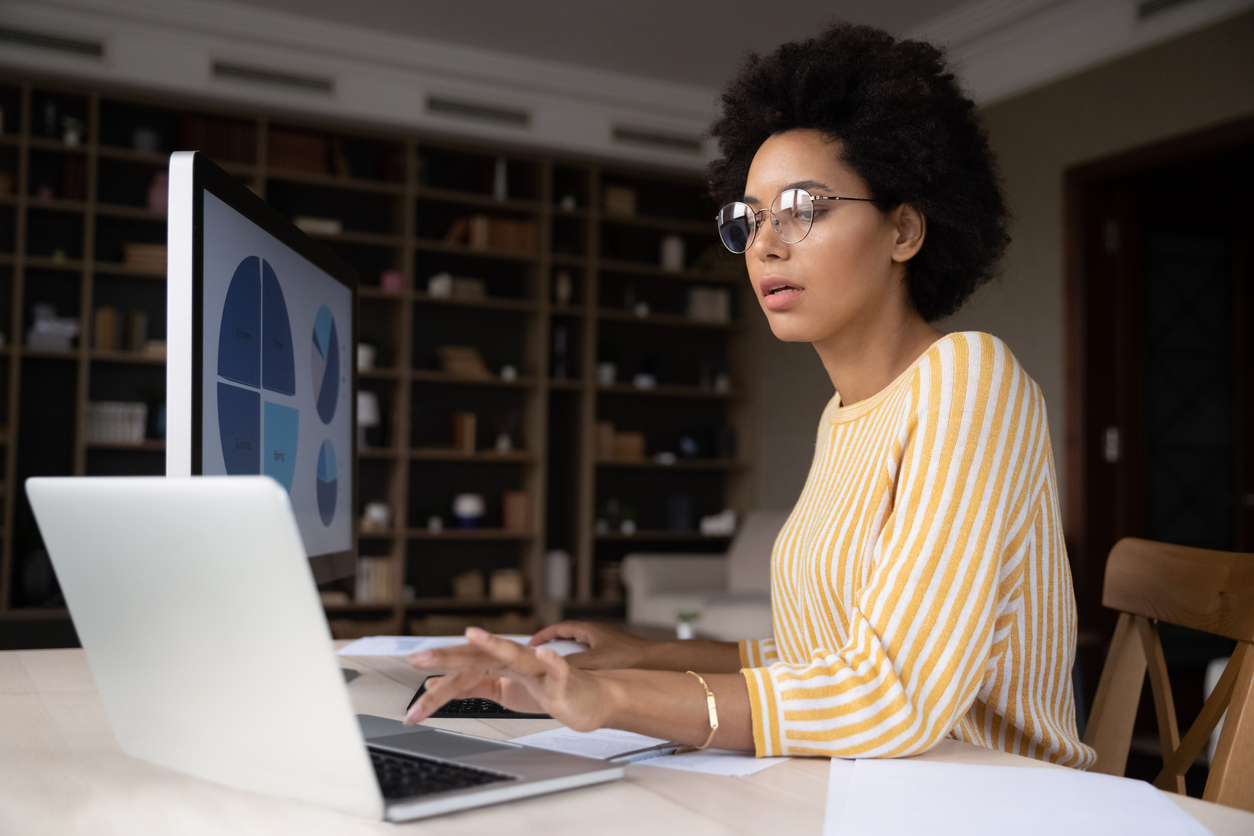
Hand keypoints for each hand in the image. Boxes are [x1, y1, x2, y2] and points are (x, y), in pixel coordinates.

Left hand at [406, 628, 607, 730]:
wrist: (587, 701)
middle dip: (448, 656)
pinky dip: (549, 660)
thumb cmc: (549, 692)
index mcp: (500, 664)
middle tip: (419, 658)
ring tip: (472, 633)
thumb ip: (475, 687)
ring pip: (513, 653)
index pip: (464, 668)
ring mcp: (538, 667)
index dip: (439, 677)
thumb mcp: (504, 691)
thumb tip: (440, 687)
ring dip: (494, 642)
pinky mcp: (562, 678)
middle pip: (479, 656)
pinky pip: (555, 667)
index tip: (413, 689)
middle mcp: (517, 660)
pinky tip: (540, 652)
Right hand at [529, 621, 654, 669]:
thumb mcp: (593, 662)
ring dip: (569, 657)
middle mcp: (598, 634)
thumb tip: (552, 668)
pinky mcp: (614, 654)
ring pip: (581, 648)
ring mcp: (606, 643)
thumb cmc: (628, 657)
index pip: (560, 628)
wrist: (656, 661)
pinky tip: (582, 679)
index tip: (532, 643)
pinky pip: (591, 657)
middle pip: (569, 637)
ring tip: (559, 670)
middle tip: (541, 656)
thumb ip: (572, 664)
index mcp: (590, 630)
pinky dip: (582, 665)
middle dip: (555, 645)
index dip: (544, 635)